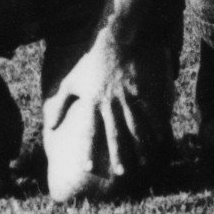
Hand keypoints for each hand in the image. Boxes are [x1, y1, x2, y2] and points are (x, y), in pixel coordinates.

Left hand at [45, 41, 155, 179]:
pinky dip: (157, 126)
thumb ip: (58, 106)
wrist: (116, 41)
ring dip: (140, 145)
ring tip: (144, 161)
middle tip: (122, 173)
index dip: (90, 151)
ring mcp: (129, 98)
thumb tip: (50, 127)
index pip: (90, 133)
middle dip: (119, 154)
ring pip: (135, 127)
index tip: (89, 169)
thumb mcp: (70, 82)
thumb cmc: (90, 62)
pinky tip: (162, 138)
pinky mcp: (143, 91)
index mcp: (93, 104)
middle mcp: (111, 104)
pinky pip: (150, 112)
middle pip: (115, 134)